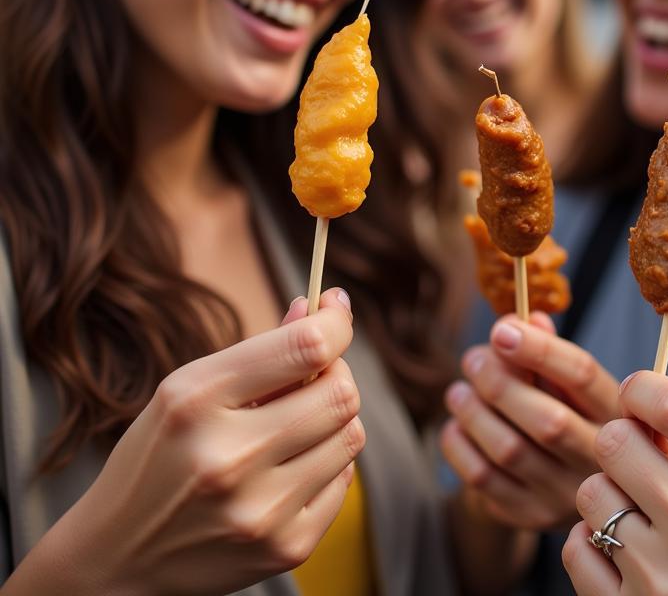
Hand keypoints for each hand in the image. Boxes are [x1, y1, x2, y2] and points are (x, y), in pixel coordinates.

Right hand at [20, 288, 362, 595]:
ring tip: (298, 426)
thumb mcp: (189, 390)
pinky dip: (329, 465)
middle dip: (336, 373)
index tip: (334, 312)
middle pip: (340, 393)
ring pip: (350, 435)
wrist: (116, 560)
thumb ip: (262, 350)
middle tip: (316, 375)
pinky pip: (344, 481)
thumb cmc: (161, 457)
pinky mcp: (284, 549)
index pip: (306, 347)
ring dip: (334, 421)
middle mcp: (228, 458)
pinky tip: (292, 469)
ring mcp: (259, 510)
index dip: (336, 323)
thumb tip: (326, 310)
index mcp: (196, 401)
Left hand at [442, 313, 619, 531]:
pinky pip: (485, 481)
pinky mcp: (533, 516)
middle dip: (499, 382)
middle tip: (472, 358)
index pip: (582, 376)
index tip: (501, 330)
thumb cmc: (578, 419)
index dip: (539, 349)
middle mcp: (600, 460)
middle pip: (547, 420)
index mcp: (618, 414)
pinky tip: (456, 426)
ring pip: (510, 450)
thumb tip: (527, 318)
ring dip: (474, 412)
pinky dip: (461, 447)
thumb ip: (553, 352)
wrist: (589, 494)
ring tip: (458, 391)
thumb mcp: (580, 387)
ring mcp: (567, 495)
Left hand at [562, 372, 667, 595]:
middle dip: (624, 445)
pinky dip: (592, 546)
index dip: (642, 389)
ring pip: (591, 492)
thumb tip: (633, 399)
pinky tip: (628, 558)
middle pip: (616, 442)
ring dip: (609, 499)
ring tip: (645, 520)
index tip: (637, 396)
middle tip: (642, 465)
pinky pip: (576, 547)